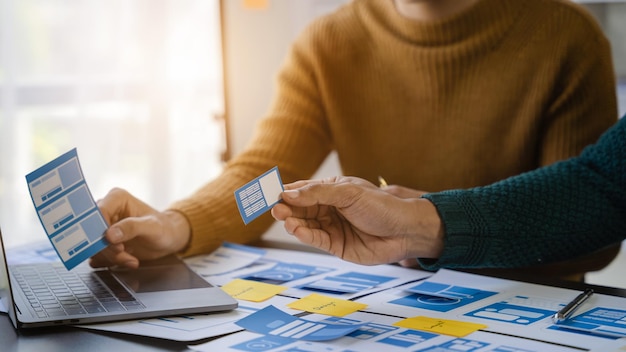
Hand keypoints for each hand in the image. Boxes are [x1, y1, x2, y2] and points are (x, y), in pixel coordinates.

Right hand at [89, 188, 190, 268]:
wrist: (169, 239)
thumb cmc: (164, 228)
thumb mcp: (152, 227)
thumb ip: (132, 228)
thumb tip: (109, 235)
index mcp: (117, 198)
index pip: (96, 213)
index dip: (101, 232)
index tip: (117, 245)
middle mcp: (108, 210)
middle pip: (92, 231)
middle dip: (108, 248)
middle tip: (124, 253)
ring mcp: (104, 226)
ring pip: (94, 245)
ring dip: (112, 257)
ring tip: (131, 259)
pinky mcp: (104, 241)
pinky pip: (97, 254)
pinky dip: (110, 262)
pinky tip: (127, 260)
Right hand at [271, 176, 443, 264]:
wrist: (404, 231)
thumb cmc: (381, 206)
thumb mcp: (348, 193)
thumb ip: (318, 193)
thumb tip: (289, 193)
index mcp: (332, 190)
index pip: (304, 190)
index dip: (288, 192)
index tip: (272, 193)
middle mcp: (329, 209)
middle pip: (301, 208)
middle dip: (287, 208)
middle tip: (276, 209)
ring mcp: (332, 227)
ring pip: (305, 225)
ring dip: (293, 222)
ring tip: (285, 219)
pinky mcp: (335, 246)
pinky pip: (316, 240)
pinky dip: (304, 235)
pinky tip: (296, 230)